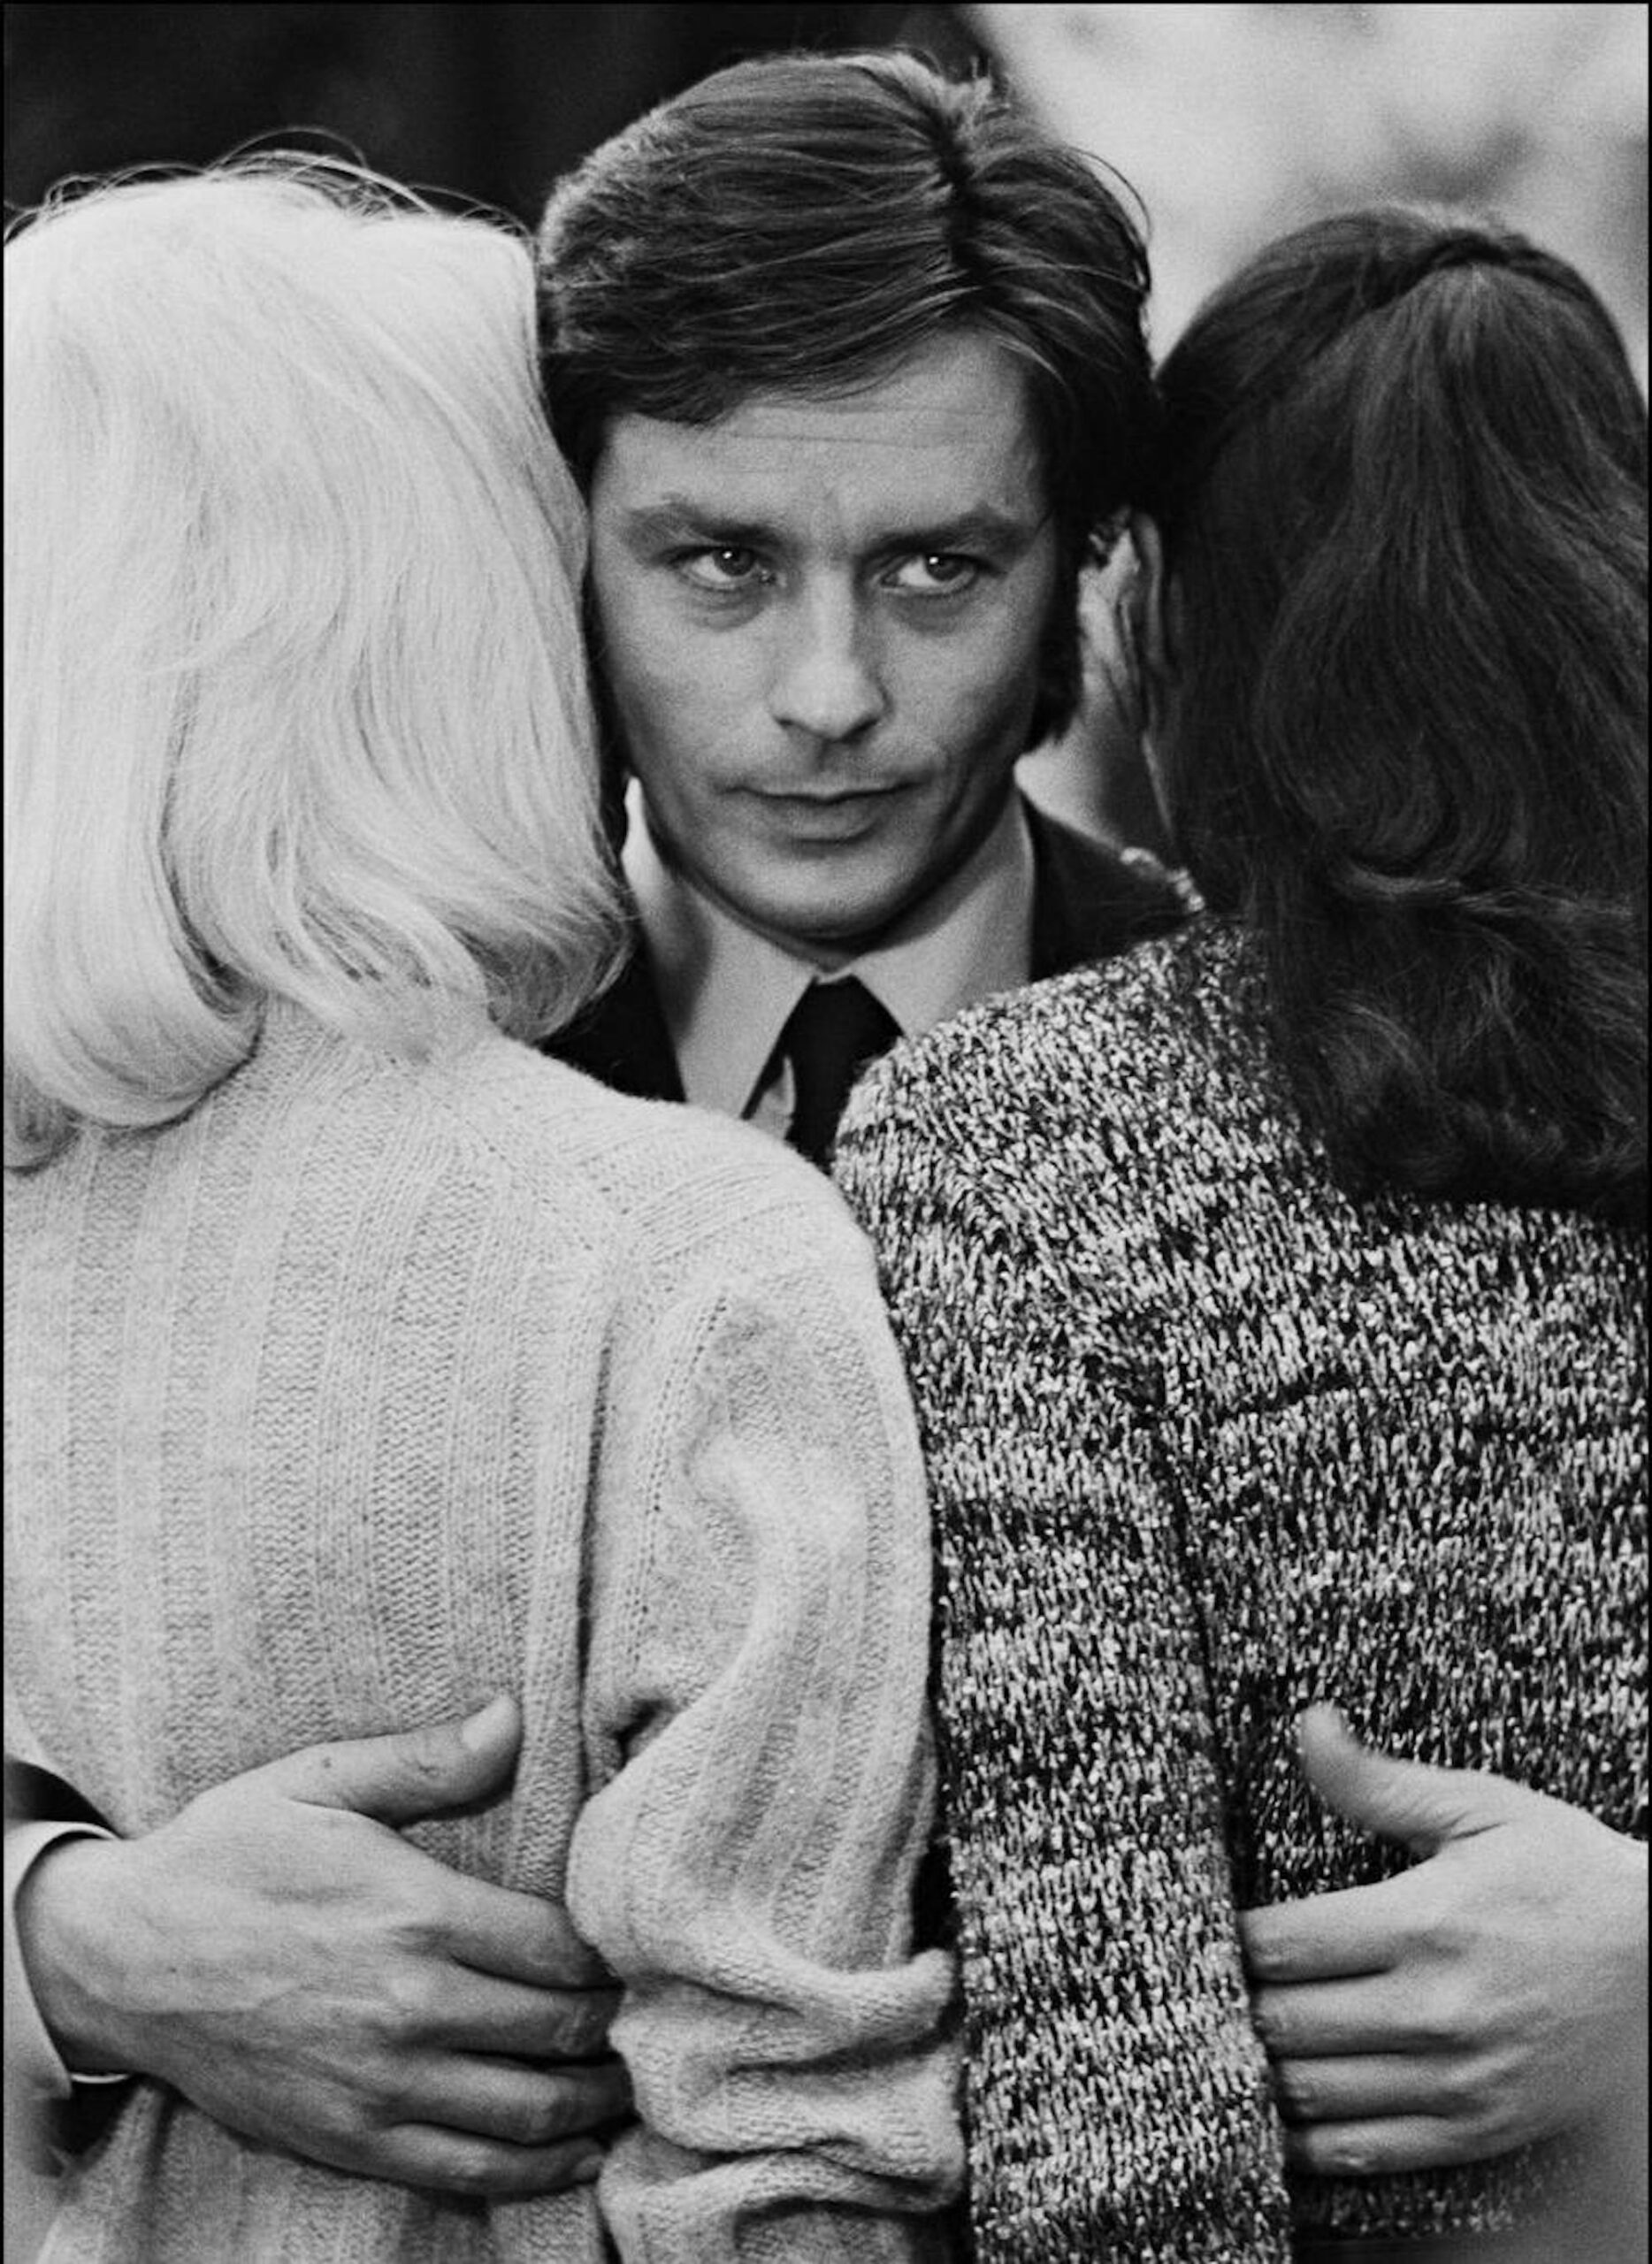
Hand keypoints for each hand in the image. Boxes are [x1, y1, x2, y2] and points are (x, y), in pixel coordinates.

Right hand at [15, 1696, 631, 2193]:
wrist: (120, 1959)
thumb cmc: (226, 1857)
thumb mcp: (317, 1782)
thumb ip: (425, 1759)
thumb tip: (512, 1715)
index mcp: (414, 1914)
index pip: (560, 1948)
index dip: (615, 1953)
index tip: (639, 1946)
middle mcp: (408, 2008)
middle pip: (558, 2030)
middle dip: (616, 2027)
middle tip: (650, 2014)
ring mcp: (379, 2085)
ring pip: (526, 2112)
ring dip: (594, 2104)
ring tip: (629, 2083)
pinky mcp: (349, 2139)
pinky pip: (465, 2168)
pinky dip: (534, 2170)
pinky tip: (573, 2153)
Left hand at [1240, 1704, 1647, 2176]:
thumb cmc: (1569, 1872)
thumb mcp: (1482, 1808)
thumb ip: (1379, 1781)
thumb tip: (1310, 1726)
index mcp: (1426, 1922)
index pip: (1284, 1943)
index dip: (1233, 1939)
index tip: (1220, 1929)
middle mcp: (1437, 2009)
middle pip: (1287, 2022)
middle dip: (1242, 2001)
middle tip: (1222, 1985)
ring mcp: (1460, 2079)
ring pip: (1317, 2093)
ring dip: (1267, 2069)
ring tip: (1247, 2041)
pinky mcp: (1481, 2128)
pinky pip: (1372, 2152)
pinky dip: (1317, 2140)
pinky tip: (1291, 2115)